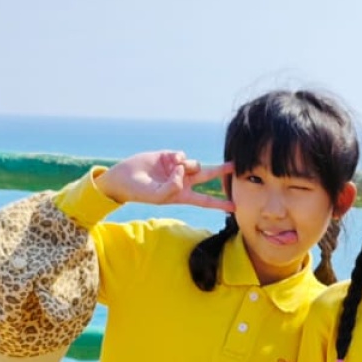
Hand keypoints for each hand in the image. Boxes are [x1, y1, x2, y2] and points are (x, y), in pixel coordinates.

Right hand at [95, 151, 232, 210]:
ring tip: (173, 169)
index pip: (205, 200)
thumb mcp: (157, 196)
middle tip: (235, 166)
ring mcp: (178, 168)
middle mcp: (183, 181)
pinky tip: (168, 161)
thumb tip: (184, 170)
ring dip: (187, 166)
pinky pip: (183, 155)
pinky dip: (178, 158)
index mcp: (182, 195)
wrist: (125, 177)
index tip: (235, 207)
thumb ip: (172, 186)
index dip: (220, 203)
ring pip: (195, 164)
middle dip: (221, 171)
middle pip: (208, 176)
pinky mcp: (171, 156)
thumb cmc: (140, 191)